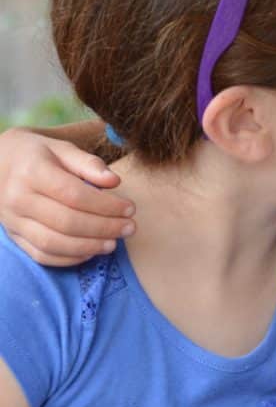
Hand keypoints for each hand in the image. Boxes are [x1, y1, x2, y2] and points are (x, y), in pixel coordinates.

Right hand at [0, 127, 134, 265]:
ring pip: (53, 243)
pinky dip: (68, 258)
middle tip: (130, 228)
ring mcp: (13, 221)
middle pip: (66, 222)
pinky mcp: (14, 236)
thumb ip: (89, 163)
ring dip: (89, 246)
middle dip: (104, 228)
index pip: (74, 195)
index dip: (106, 205)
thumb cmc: (37, 154)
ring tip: (114, 243)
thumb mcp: (62, 148)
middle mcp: (19, 199)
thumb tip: (115, 181)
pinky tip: (91, 252)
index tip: (130, 208)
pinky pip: (41, 255)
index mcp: (32, 172)